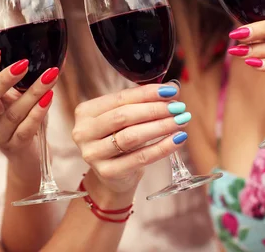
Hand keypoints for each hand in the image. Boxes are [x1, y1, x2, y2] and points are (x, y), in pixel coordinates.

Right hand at [0, 49, 59, 176]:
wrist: (27, 154)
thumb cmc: (22, 117)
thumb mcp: (20, 94)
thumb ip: (29, 76)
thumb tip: (57, 53)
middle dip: (2, 80)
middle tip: (23, 64)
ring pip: (12, 114)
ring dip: (32, 92)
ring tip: (49, 76)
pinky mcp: (14, 147)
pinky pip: (25, 129)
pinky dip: (38, 112)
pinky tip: (49, 98)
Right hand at [72, 83, 190, 193]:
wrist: (112, 176)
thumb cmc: (119, 140)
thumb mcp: (126, 119)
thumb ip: (144, 102)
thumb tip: (173, 88)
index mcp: (86, 112)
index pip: (120, 97)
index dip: (148, 93)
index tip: (172, 91)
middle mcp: (84, 132)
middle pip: (124, 116)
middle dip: (155, 110)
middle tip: (178, 107)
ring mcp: (92, 154)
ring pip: (131, 136)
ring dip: (160, 127)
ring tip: (180, 121)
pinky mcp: (107, 172)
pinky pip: (140, 158)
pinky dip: (162, 147)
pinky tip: (178, 139)